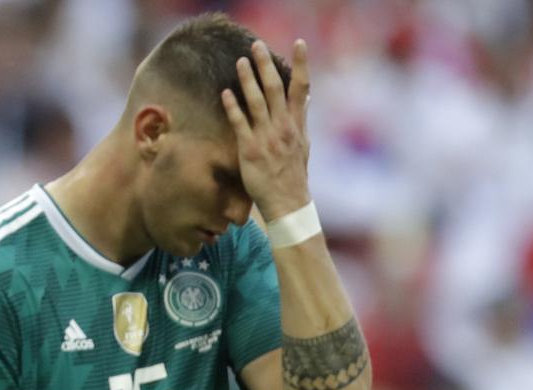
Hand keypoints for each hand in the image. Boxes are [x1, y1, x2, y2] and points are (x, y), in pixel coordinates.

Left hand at [221, 39, 312, 221]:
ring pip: (257, 102)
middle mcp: (284, 128)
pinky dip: (233, 107)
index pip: (301, 88)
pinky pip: (241, 124)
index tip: (299, 43)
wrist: (288, 202)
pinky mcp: (251, 150)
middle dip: (266, 65)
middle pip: (276, 89)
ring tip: (240, 62)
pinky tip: (226, 93)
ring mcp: (267, 138)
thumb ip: (301, 118)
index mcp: (297, 124)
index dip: (301, 64)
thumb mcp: (303, 144)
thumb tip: (305, 96)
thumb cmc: (293, 174)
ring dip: (248, 80)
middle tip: (257, 45)